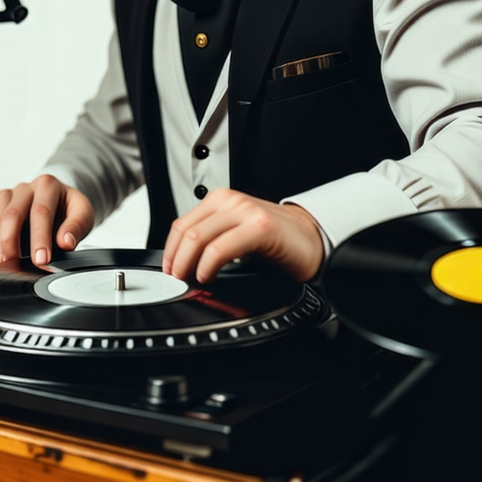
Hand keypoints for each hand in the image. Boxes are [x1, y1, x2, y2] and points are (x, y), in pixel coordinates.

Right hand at [0, 174, 93, 266]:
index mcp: (47, 185)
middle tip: (15, 266)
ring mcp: (6, 196)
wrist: (56, 202)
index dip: (40, 238)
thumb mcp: (82, 214)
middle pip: (11, 215)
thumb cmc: (67, 209)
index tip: (42, 260)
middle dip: (12, 244)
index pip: (40, 212)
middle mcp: (24, 188)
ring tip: (3, 266)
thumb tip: (66, 242)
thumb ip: (76, 227)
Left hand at [162, 189, 323, 283]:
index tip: (169, 272)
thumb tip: (181, 263)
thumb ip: (211, 240)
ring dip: (187, 265)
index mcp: (221, 200)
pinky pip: (220, 249)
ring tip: (191, 281)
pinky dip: (207, 266)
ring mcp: (245, 212)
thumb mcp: (235, 235)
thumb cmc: (275, 242)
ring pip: (198, 238)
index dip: (169, 252)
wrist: (311, 240)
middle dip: (175, 262)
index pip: (181, 225)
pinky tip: (208, 276)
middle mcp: (231, 201)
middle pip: (186, 232)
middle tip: (177, 281)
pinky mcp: (260, 227)